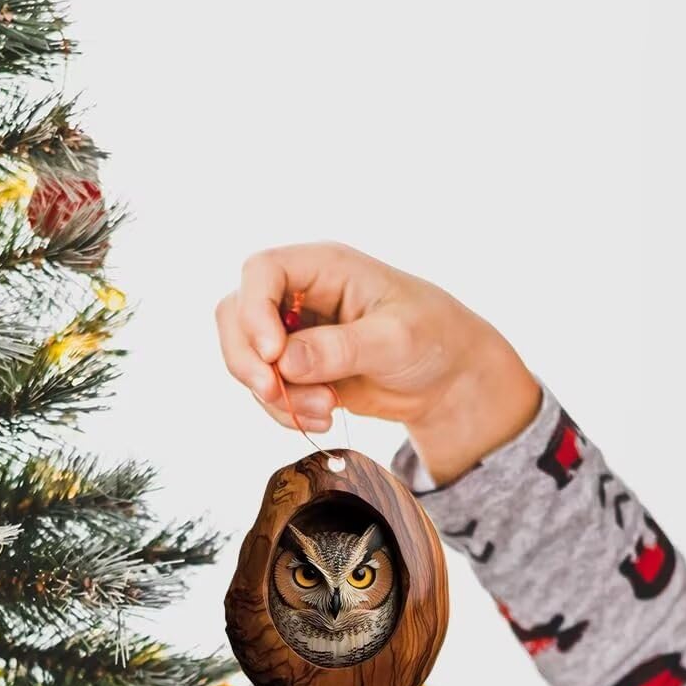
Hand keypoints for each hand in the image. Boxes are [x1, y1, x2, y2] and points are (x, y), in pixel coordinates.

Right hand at [214, 240, 543, 485]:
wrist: (449, 380)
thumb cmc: (433, 339)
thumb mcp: (395, 340)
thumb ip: (341, 349)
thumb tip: (285, 362)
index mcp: (325, 266)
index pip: (262, 272)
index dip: (255, 312)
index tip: (274, 356)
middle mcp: (300, 294)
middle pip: (236, 314)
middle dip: (248, 360)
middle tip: (274, 395)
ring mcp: (294, 333)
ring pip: (246, 358)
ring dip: (275, 395)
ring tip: (326, 412)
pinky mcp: (297, 370)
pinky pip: (267, 390)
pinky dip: (286, 411)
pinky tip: (325, 418)